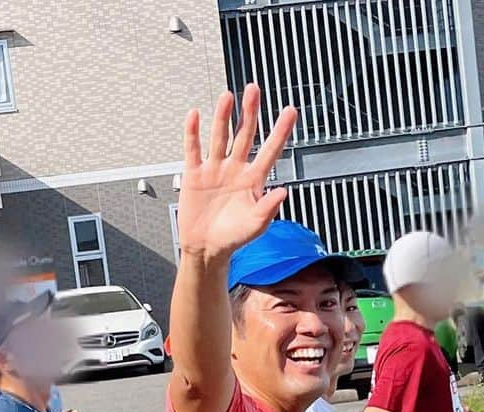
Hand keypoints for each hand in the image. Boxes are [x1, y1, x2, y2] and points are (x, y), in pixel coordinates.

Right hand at [177, 85, 296, 260]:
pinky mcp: (195, 174)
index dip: (280, 131)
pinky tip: (195, 116)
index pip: (270, 150)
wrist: (206, 249)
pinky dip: (193, 133)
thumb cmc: (233, 239)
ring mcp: (215, 169)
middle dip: (250, 113)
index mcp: (253, 180)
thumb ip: (269, 208)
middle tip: (254, 90)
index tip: (290, 111)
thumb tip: (283, 191)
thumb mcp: (256, 226)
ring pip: (220, 137)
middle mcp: (235, 169)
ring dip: (223, 117)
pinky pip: (194, 149)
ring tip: (227, 97)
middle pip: (244, 135)